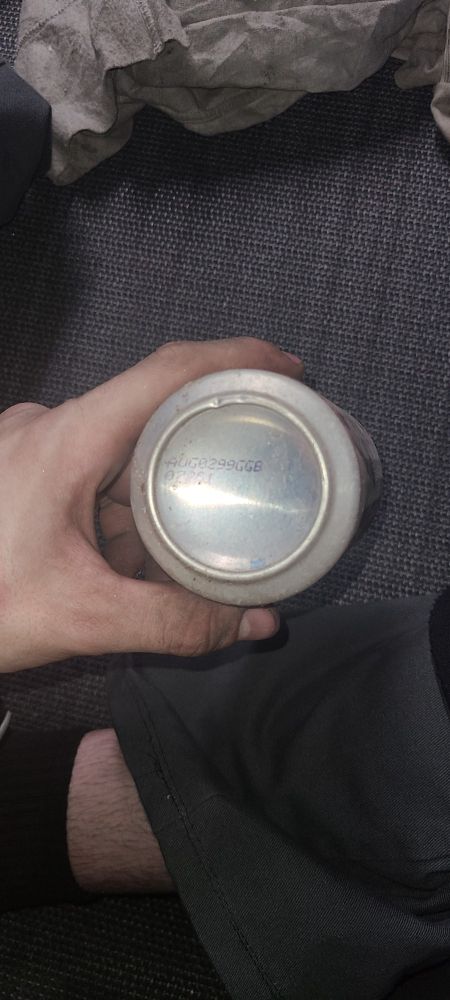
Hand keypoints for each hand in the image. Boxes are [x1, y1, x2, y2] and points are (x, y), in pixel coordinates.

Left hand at [0, 338, 302, 671]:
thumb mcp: (84, 619)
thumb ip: (177, 624)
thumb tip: (256, 622)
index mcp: (67, 440)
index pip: (165, 372)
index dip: (233, 357)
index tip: (284, 368)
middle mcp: (48, 426)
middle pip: (150, 411)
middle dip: (204, 441)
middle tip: (258, 464)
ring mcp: (31, 445)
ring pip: (120, 447)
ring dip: (158, 484)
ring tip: (195, 528)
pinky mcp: (22, 469)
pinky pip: (91, 468)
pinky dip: (122, 502)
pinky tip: (135, 547)